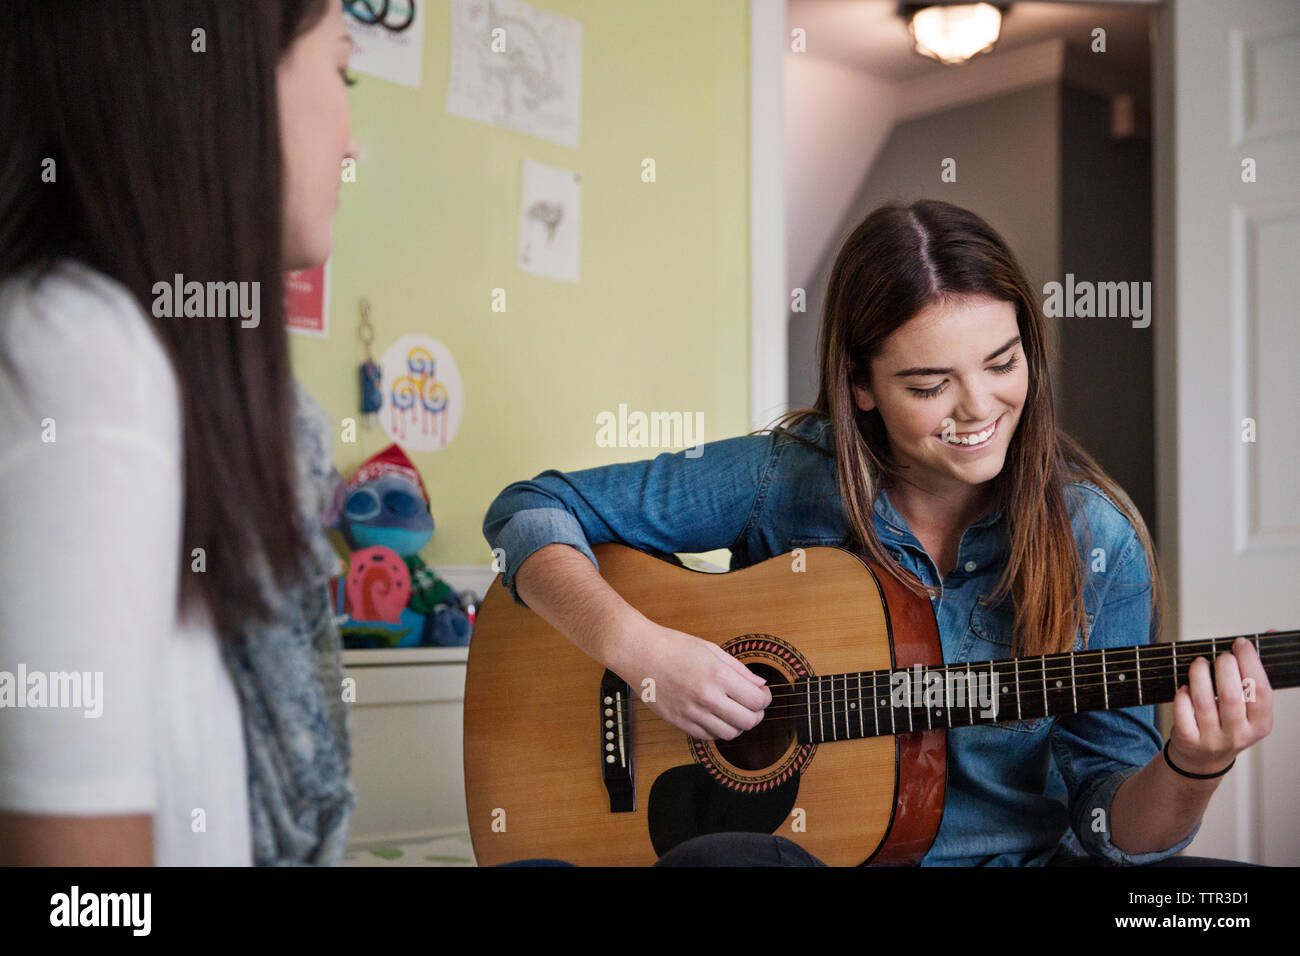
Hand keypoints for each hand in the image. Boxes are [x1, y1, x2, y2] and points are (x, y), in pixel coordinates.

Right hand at [608, 620, 770, 739]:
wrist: (639, 653)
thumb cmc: (673, 646)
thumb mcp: (711, 649)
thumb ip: (738, 669)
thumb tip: (759, 684)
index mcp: (718, 675)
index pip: (757, 701)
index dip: (765, 699)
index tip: (762, 694)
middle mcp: (706, 696)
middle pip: (748, 721)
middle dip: (756, 715)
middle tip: (752, 706)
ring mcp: (691, 712)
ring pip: (729, 733)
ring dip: (737, 725)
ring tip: (733, 712)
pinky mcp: (678, 721)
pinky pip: (707, 736)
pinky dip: (716, 730)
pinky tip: (714, 716)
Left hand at [1168, 633, 1275, 775]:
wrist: (1203, 758)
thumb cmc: (1229, 721)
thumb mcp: (1249, 706)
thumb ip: (1256, 673)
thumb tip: (1271, 633)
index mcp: (1261, 724)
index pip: (1260, 691)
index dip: (1251, 663)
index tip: (1241, 642)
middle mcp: (1239, 734)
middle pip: (1231, 695)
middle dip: (1224, 666)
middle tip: (1220, 655)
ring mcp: (1213, 739)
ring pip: (1204, 700)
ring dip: (1199, 674)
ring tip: (1200, 663)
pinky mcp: (1188, 739)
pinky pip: (1183, 711)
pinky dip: (1182, 694)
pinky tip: (1184, 686)